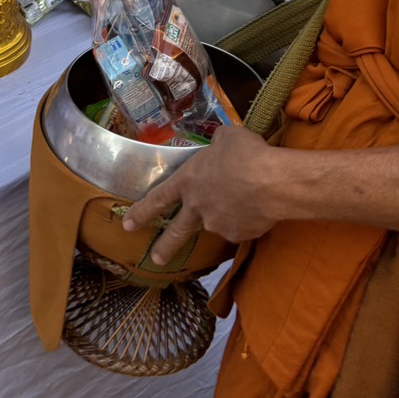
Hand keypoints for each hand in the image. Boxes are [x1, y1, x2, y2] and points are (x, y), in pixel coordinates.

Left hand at [122, 125, 277, 261]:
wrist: (271, 182)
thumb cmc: (245, 154)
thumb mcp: (227, 138)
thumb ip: (217, 144)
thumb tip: (220, 144)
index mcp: (188, 181)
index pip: (158, 199)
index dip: (142, 212)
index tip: (128, 225)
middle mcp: (198, 207)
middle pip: (177, 231)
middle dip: (165, 246)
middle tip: (155, 259)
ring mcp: (217, 225)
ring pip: (216, 224)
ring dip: (225, 217)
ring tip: (244, 201)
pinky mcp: (239, 236)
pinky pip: (240, 228)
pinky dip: (245, 220)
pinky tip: (258, 209)